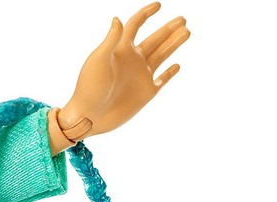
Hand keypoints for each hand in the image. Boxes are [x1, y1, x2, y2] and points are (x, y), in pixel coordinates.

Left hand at [58, 2, 189, 140]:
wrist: (90, 116)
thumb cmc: (89, 88)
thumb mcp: (98, 61)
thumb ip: (111, 40)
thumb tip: (118, 19)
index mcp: (120, 49)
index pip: (135, 25)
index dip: (146, 13)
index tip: (159, 5)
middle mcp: (132, 60)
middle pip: (154, 39)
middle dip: (168, 29)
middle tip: (183, 20)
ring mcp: (140, 76)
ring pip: (161, 55)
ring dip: (173, 44)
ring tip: (187, 32)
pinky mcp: (146, 93)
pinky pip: (161, 80)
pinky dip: (170, 73)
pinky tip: (177, 65)